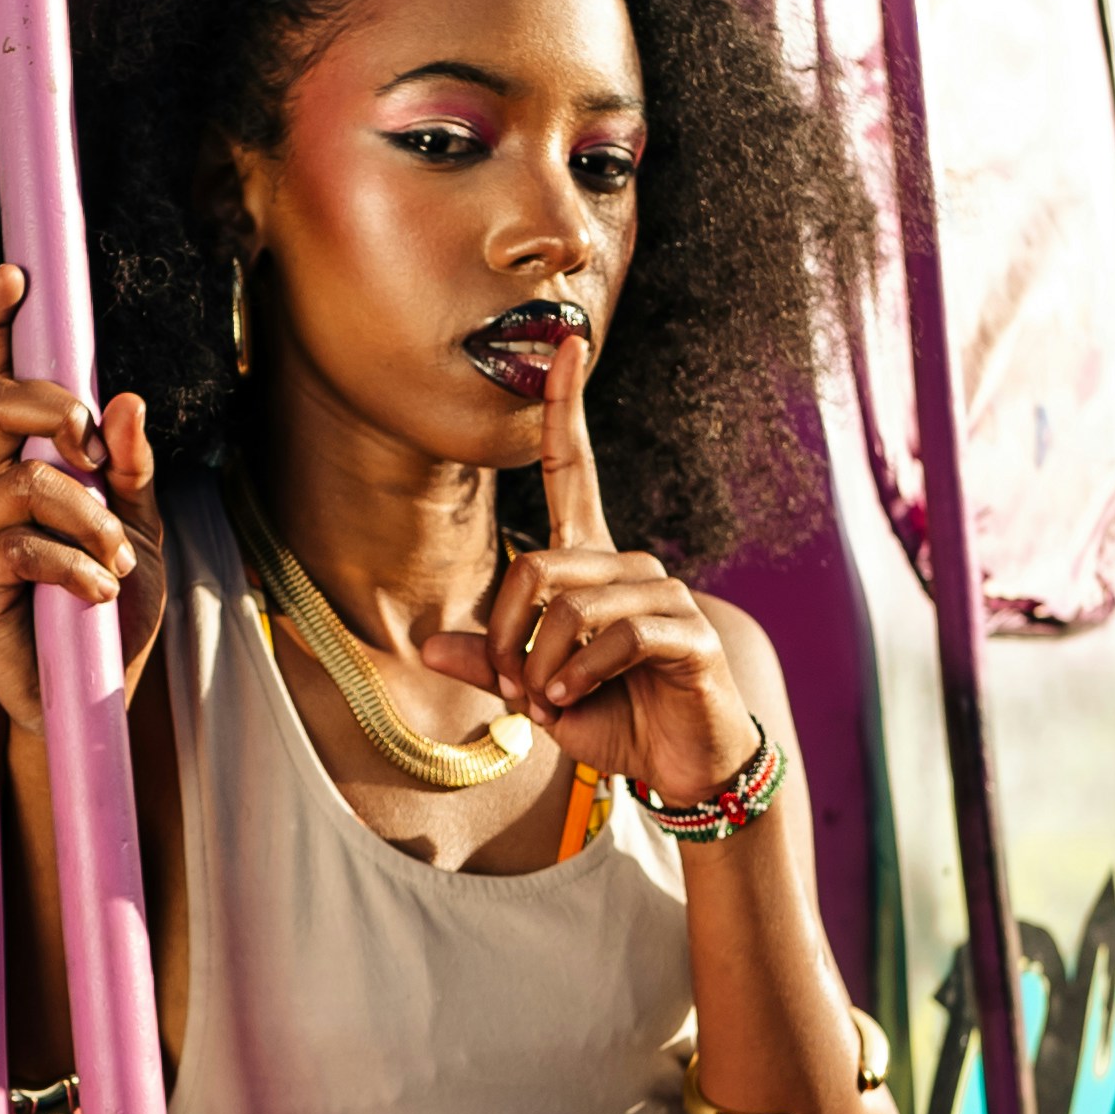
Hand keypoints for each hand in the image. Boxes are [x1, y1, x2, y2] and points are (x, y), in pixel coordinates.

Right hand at [0, 266, 163, 734]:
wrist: (93, 699)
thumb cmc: (110, 616)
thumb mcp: (140, 531)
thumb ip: (132, 470)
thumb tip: (127, 402)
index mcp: (19, 468)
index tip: (14, 274)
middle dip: (51, 410)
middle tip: (98, 458)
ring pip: (21, 481)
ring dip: (87, 517)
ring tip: (116, 561)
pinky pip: (20, 544)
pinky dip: (73, 565)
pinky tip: (97, 594)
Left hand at [418, 336, 755, 806]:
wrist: (682, 768)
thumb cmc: (612, 719)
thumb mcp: (536, 691)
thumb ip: (489, 663)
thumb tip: (427, 644)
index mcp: (592, 566)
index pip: (573, 469)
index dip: (565, 408)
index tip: (565, 345)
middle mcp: (629, 567)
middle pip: (537, 564)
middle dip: (507, 636)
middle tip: (514, 689)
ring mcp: (664, 595)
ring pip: (570, 604)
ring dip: (541, 665)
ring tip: (548, 703)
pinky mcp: (687, 631)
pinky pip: (613, 636)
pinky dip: (578, 676)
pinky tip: (572, 701)